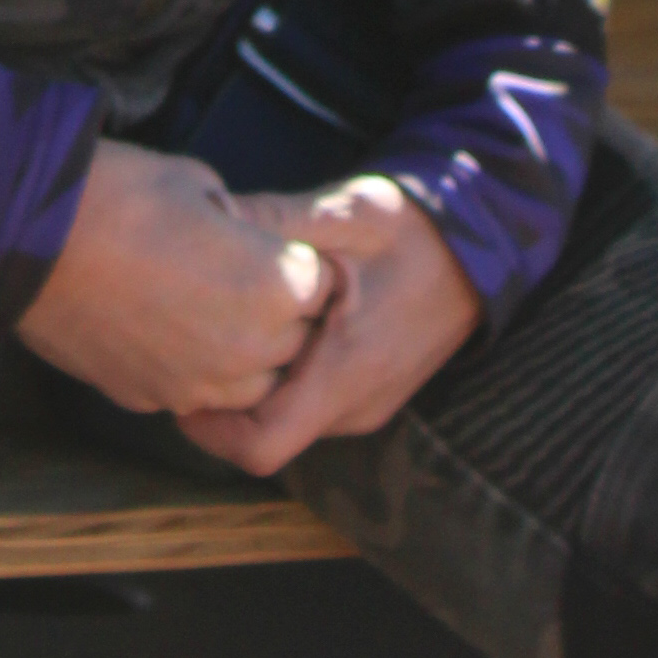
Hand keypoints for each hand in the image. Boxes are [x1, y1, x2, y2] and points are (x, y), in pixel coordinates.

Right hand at [14, 135, 331, 416]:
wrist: (24, 235)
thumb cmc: (118, 193)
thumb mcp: (199, 182)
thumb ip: (242, 222)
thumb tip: (243, 240)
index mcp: (274, 287)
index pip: (322, 286)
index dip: (297, 260)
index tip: (272, 244)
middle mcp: (248, 350)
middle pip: (294, 343)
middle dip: (278, 311)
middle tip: (239, 273)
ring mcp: (198, 384)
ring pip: (252, 385)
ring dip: (245, 353)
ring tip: (207, 309)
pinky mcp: (151, 399)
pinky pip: (196, 394)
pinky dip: (193, 369)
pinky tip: (162, 328)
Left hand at [174, 172, 485, 474]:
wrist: (482, 248)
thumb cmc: (414, 231)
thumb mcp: (344, 213)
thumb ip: (275, 221)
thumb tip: (210, 213)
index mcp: (346, 373)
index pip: (262, 444)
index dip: (207, 429)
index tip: (176, 381)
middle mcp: (357, 405)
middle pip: (268, 436)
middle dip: (221, 402)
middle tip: (183, 350)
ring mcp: (367, 404)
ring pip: (289, 421)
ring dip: (252, 388)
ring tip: (217, 333)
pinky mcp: (370, 391)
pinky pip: (311, 405)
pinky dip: (280, 381)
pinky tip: (262, 332)